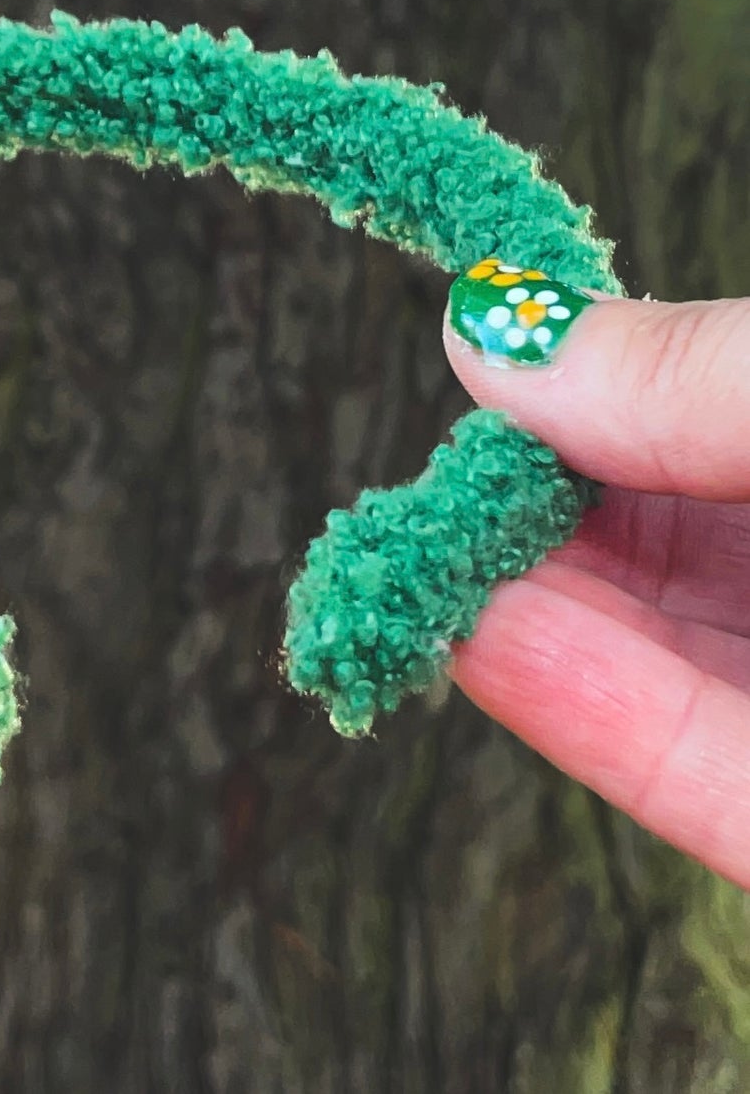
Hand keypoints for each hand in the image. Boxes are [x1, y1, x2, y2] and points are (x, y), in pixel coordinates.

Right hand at [444, 262, 749, 887]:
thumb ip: (689, 373)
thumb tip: (481, 328)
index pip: (688, 421)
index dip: (580, 402)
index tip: (474, 374)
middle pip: (655, 548)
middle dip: (525, 522)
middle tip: (418, 505)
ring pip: (648, 659)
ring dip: (517, 614)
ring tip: (409, 571)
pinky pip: (683, 770)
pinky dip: (575, 709)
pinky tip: (475, 644)